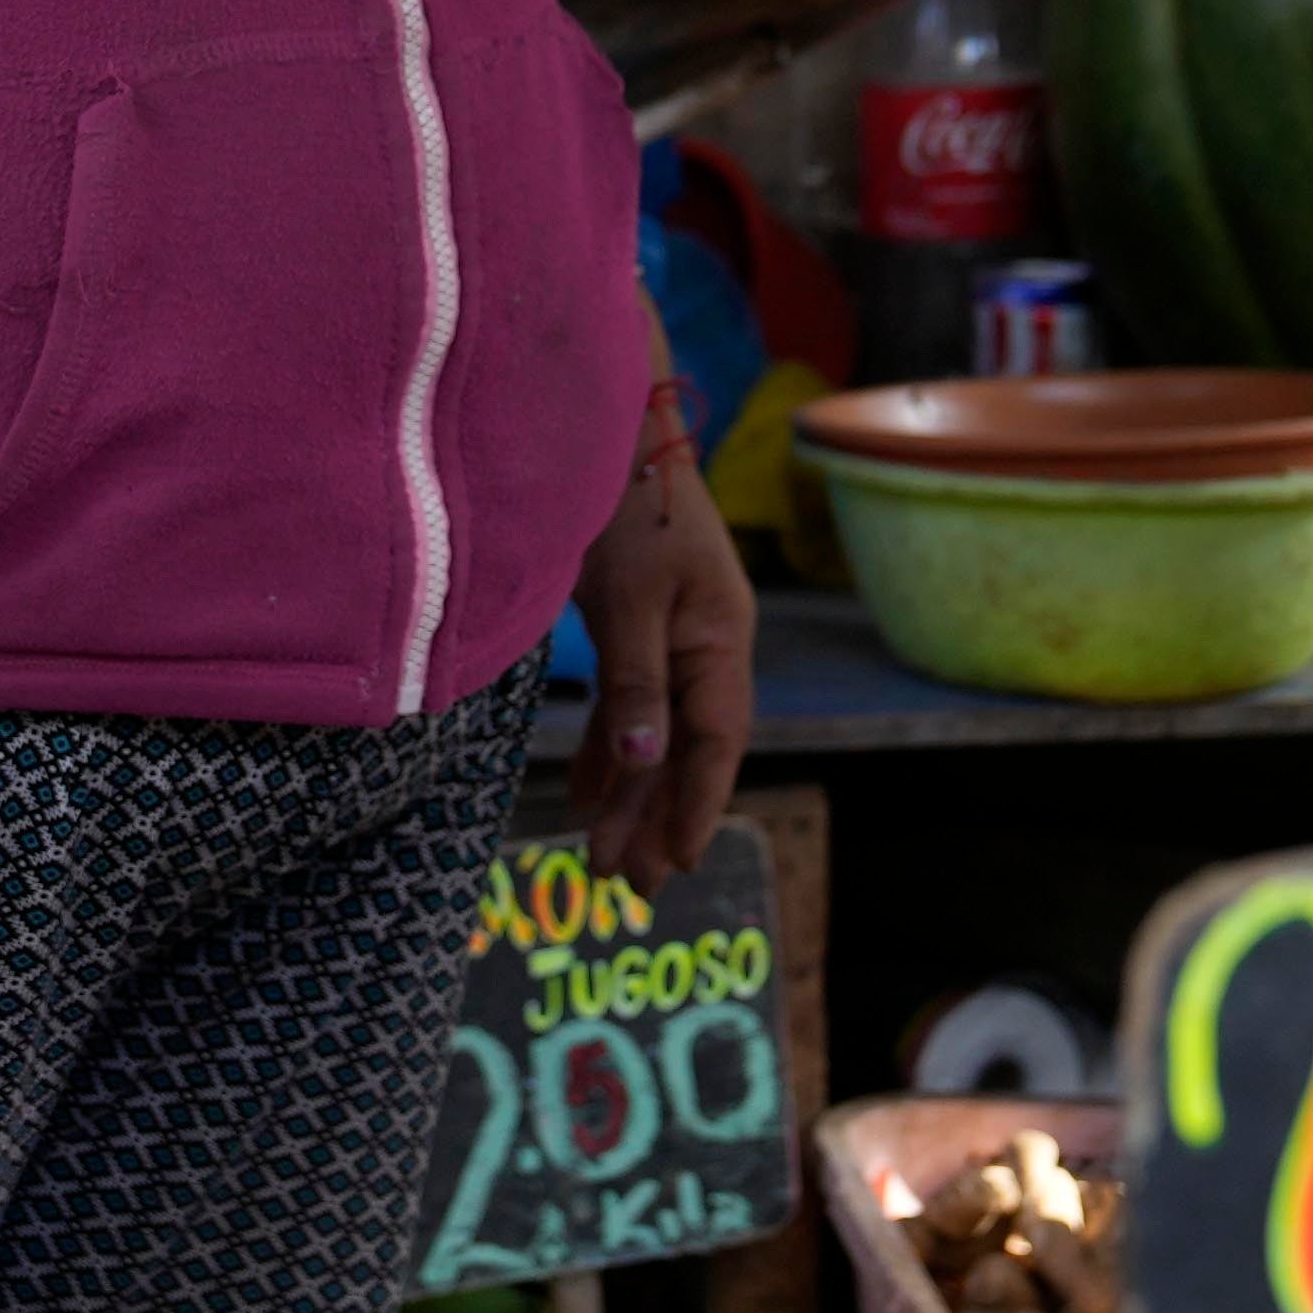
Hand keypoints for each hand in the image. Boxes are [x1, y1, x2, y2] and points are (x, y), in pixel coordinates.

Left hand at [566, 428, 754, 888]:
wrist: (614, 427)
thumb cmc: (625, 506)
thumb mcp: (629, 599)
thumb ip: (637, 684)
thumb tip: (647, 764)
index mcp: (722, 638)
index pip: (716, 740)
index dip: (696, 803)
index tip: (675, 861)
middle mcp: (708, 642)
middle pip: (687, 747)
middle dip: (656, 816)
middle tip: (627, 885)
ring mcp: (676, 633)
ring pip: (656, 731)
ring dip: (632, 793)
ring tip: (603, 858)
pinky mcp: (640, 622)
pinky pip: (631, 703)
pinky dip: (611, 748)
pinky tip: (590, 792)